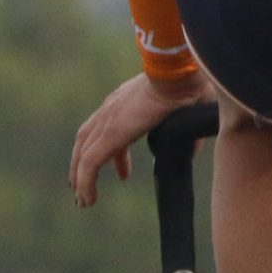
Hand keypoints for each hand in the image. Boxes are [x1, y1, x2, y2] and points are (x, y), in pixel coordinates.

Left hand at [71, 71, 210, 206]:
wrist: (178, 73)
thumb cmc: (189, 82)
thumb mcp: (190, 108)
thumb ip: (190, 131)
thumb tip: (192, 151)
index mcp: (127, 99)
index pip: (111, 126)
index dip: (116, 153)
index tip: (123, 173)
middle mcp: (111, 108)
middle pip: (86, 139)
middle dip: (84, 163)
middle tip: (84, 185)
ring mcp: (107, 121)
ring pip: (83, 154)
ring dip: (79, 177)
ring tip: (82, 198)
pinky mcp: (110, 135)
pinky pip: (89, 165)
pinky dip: (85, 183)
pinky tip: (88, 200)